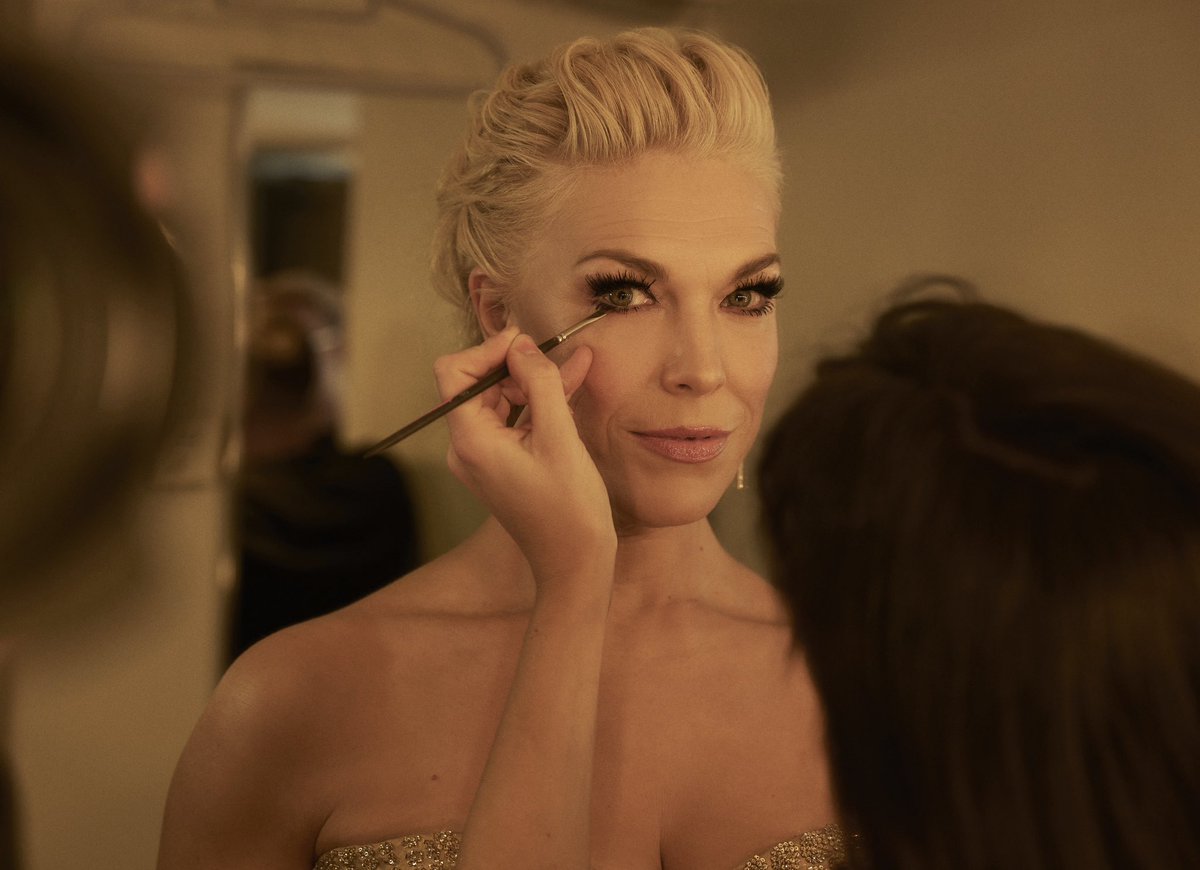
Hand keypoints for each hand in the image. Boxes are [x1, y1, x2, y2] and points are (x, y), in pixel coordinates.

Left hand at [436, 328, 615, 587]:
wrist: (574, 564)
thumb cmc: (569, 508)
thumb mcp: (559, 438)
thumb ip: (540, 385)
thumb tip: (522, 346)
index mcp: (471, 440)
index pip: (454, 373)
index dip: (487, 351)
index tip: (524, 343)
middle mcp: (468, 447)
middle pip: (477, 384)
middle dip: (515, 364)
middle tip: (554, 351)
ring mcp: (483, 457)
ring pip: (500, 400)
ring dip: (533, 381)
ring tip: (574, 362)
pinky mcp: (503, 464)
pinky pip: (515, 421)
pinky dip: (539, 403)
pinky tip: (572, 380)